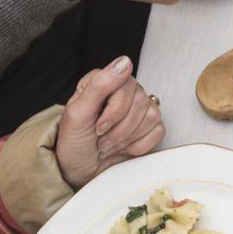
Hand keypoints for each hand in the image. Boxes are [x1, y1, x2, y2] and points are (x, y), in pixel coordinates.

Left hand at [56, 58, 163, 187]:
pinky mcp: (150, 126)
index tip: (98, 127)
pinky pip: (158, 131)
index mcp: (104, 80)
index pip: (126, 85)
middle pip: (140, 102)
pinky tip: (124, 147)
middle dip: (119, 129)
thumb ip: (99, 86)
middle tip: (101, 138)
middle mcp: (124, 90)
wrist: (80, 170)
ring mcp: (139, 108)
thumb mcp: (77, 114)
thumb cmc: (74, 143)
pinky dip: (139, 146)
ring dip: (127, 138)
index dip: (114, 111)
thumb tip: (124, 62)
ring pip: (151, 116)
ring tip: (110, 144)